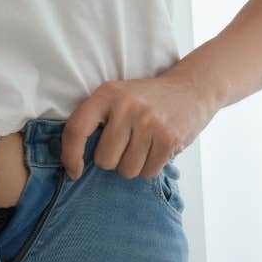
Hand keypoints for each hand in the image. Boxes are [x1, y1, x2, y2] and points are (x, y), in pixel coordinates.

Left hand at [61, 73, 219, 180]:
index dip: (70, 155)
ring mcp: (149, 122)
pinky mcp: (168, 138)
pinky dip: (151, 167)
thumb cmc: (147, 100)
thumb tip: (74, 164)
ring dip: (134, 165)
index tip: (75, 171)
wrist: (191, 89)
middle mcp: (127, 106)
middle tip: (129, 143)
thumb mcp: (118, 96)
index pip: (76, 129)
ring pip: (126, 170)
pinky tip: (158, 148)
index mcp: (108, 94)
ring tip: (145, 145)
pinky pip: (147, 172)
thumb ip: (96, 121)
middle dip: (114, 159)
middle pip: (104, 160)